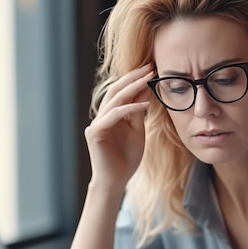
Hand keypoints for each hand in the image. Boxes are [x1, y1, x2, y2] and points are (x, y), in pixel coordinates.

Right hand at [84, 64, 154, 189]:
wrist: (116, 181)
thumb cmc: (126, 158)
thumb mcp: (137, 130)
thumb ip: (139, 111)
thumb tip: (146, 89)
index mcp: (110, 115)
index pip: (121, 91)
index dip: (135, 79)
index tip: (151, 69)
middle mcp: (101, 116)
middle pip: (116, 90)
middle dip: (133, 77)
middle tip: (149, 67)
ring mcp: (96, 123)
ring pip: (115, 99)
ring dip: (133, 88)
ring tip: (148, 79)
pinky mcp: (95, 132)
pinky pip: (114, 115)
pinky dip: (129, 108)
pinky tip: (145, 104)